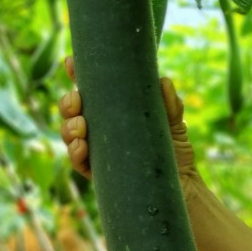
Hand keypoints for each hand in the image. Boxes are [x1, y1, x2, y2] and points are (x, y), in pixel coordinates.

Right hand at [57, 55, 200, 183]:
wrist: (183, 187)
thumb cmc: (175, 152)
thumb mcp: (174, 124)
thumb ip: (170, 105)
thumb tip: (163, 82)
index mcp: (113, 112)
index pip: (90, 91)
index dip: (76, 75)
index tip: (71, 63)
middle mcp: (100, 130)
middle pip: (73, 112)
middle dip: (68, 103)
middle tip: (77, 100)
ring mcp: (97, 151)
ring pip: (70, 136)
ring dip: (69, 128)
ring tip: (80, 126)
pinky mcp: (100, 174)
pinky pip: (79, 163)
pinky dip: (75, 153)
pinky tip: (81, 146)